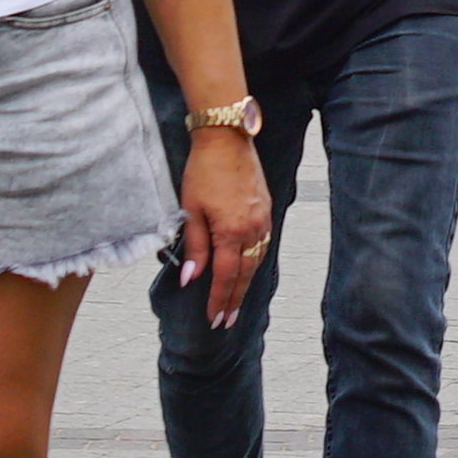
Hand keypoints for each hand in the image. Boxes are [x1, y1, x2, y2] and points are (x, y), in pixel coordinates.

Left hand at [178, 130, 271, 328]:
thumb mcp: (191, 209)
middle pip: (244, 274)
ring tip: (236, 300)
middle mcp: (251, 229)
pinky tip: (248, 267)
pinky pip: (262, 243)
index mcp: (231, 231)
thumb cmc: (204, 168)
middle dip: (235, 299)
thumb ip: (194, 247)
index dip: (218, 300)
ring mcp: (262, 219)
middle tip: (227, 321)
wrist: (226, 136)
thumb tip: (191, 278)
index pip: (224, 277)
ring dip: (246, 283)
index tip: (214, 319)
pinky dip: (255, 261)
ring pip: (256, 260)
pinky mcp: (266, 208)